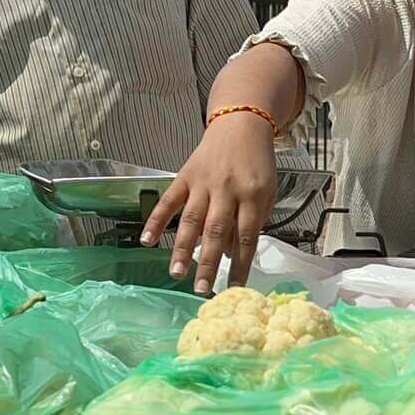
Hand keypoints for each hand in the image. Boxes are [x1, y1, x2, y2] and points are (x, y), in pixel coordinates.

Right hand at [139, 113, 277, 293]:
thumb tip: (231, 254)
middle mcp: (227, 190)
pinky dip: (156, 219)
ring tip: (176, 272)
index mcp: (252, 195)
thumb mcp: (267, 191)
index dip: (240, 265)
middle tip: (202, 289)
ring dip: (182, 248)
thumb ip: (252, 221)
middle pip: (216, 232)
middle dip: (208, 263)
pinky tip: (147, 239)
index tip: (235, 288)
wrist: (241, 125)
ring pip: (190, 220)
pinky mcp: (185, 176)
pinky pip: (169, 200)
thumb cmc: (256, 163)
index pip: (247, 237)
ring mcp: (203, 183)